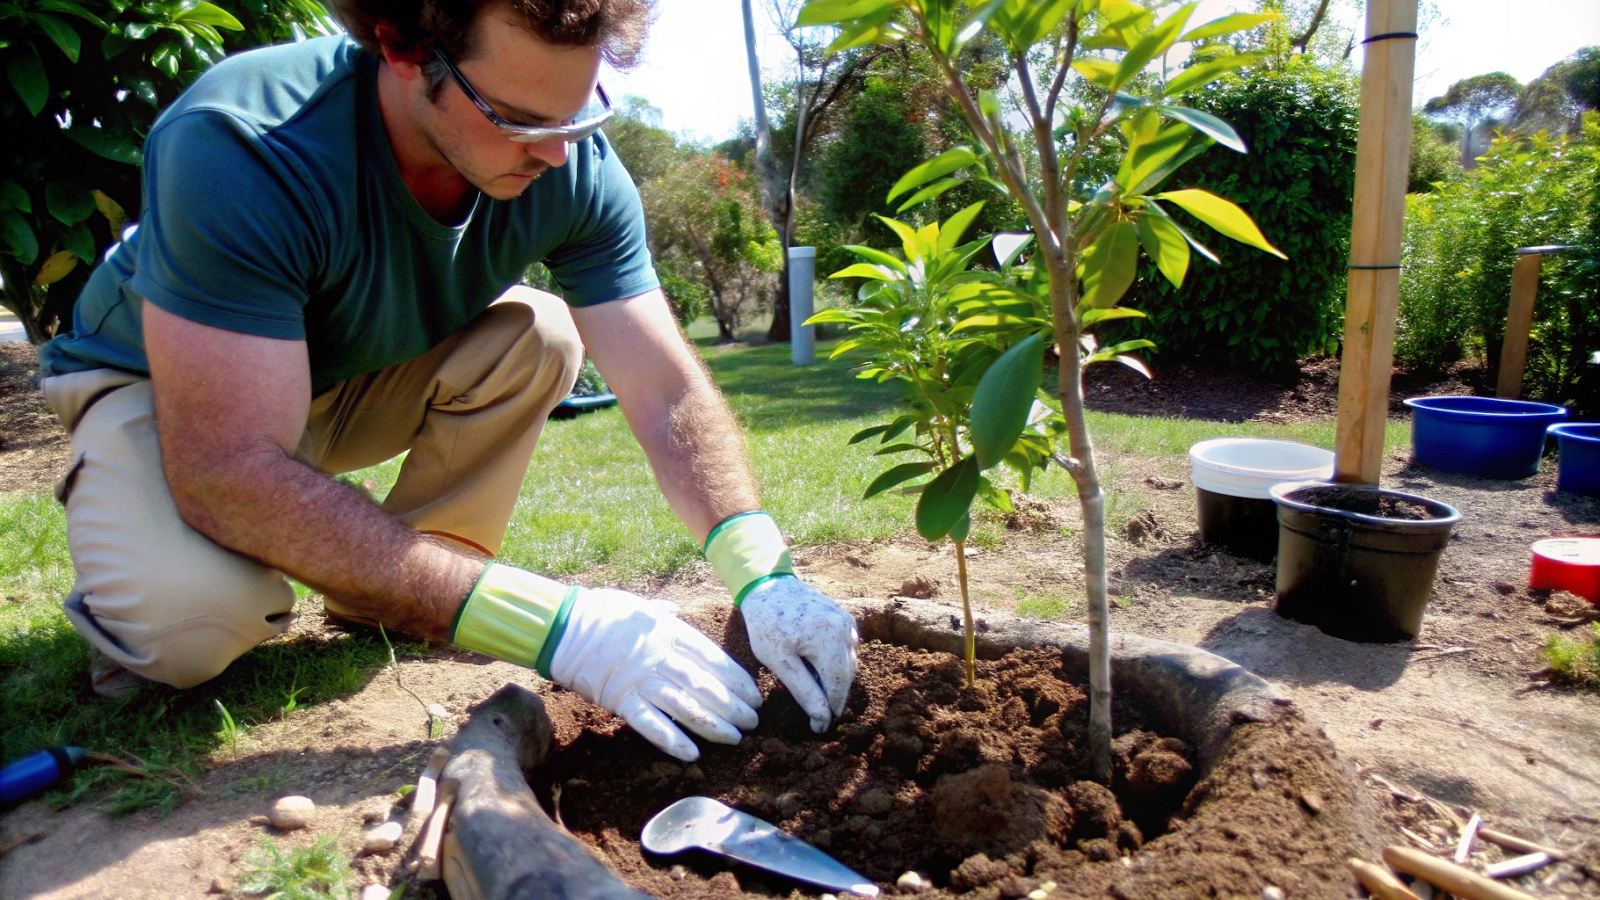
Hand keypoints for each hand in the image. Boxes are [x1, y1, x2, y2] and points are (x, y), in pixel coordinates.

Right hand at [549, 588, 761, 761]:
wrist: (562, 627)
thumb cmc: (600, 612)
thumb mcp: (638, 605)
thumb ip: (663, 612)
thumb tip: (676, 610)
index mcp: (669, 631)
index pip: (713, 658)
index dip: (737, 680)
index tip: (754, 696)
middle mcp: (660, 656)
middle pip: (705, 685)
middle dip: (733, 706)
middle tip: (753, 723)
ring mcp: (640, 679)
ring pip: (685, 706)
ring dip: (713, 725)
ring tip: (734, 739)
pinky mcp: (621, 700)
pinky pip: (651, 724)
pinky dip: (672, 740)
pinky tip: (693, 754)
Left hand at [741, 577, 858, 732]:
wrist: (769, 587)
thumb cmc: (767, 624)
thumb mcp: (778, 661)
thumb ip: (803, 690)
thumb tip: (822, 718)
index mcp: (828, 640)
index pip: (838, 686)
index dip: (830, 709)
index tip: (818, 728)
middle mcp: (845, 630)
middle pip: (847, 676)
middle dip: (833, 696)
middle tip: (816, 714)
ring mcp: (848, 623)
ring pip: (850, 664)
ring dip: (835, 681)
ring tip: (813, 689)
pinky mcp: (846, 619)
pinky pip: (848, 650)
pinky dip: (836, 664)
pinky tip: (816, 668)